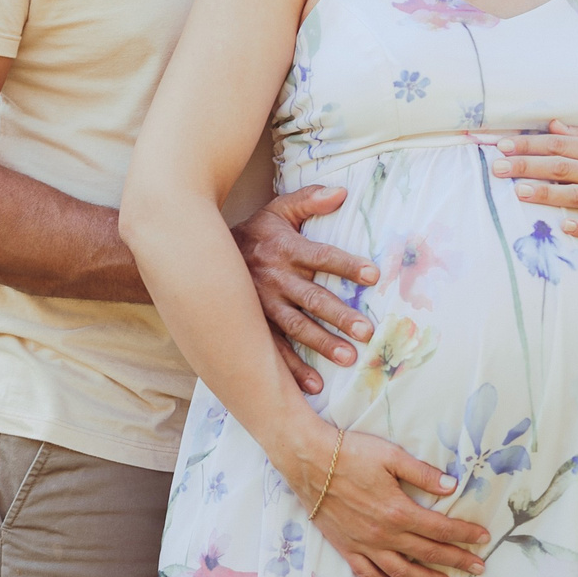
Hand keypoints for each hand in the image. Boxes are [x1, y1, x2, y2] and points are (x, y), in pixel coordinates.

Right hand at [232, 185, 376, 396]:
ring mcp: (263, 304)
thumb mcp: (278, 210)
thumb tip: (342, 192)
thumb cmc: (255, 232)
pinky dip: (292, 368)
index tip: (373, 275)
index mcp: (285, 248)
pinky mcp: (254, 324)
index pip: (321, 257)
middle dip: (339, 314)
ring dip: (321, 343)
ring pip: (295, 326)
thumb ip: (309, 199)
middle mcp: (275, 278)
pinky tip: (314, 384)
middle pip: (311, 297)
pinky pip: (273, 348)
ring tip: (348, 358)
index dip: (346, 265)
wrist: (203, 253)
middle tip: (365, 330)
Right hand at [283, 419, 488, 576]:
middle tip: (478, 567)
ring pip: (402, 570)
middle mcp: (384, 533)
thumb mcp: (390, 455)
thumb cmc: (349, 453)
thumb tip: (452, 487)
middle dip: (457, 560)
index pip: (441, 528)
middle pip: (428, 553)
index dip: (465, 534)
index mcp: (399, 510)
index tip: (483, 538)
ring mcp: (364, 544)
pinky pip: (369, 574)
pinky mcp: (346, 547)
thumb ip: (422, 473)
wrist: (308, 461)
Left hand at [490, 121, 577, 247]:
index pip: (560, 145)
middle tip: (497, 167)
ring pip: (575, 196)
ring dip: (546, 194)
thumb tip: (553, 126)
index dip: (530, 144)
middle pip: (561, 167)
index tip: (502, 145)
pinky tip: (563, 227)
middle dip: (527, 166)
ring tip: (518, 192)